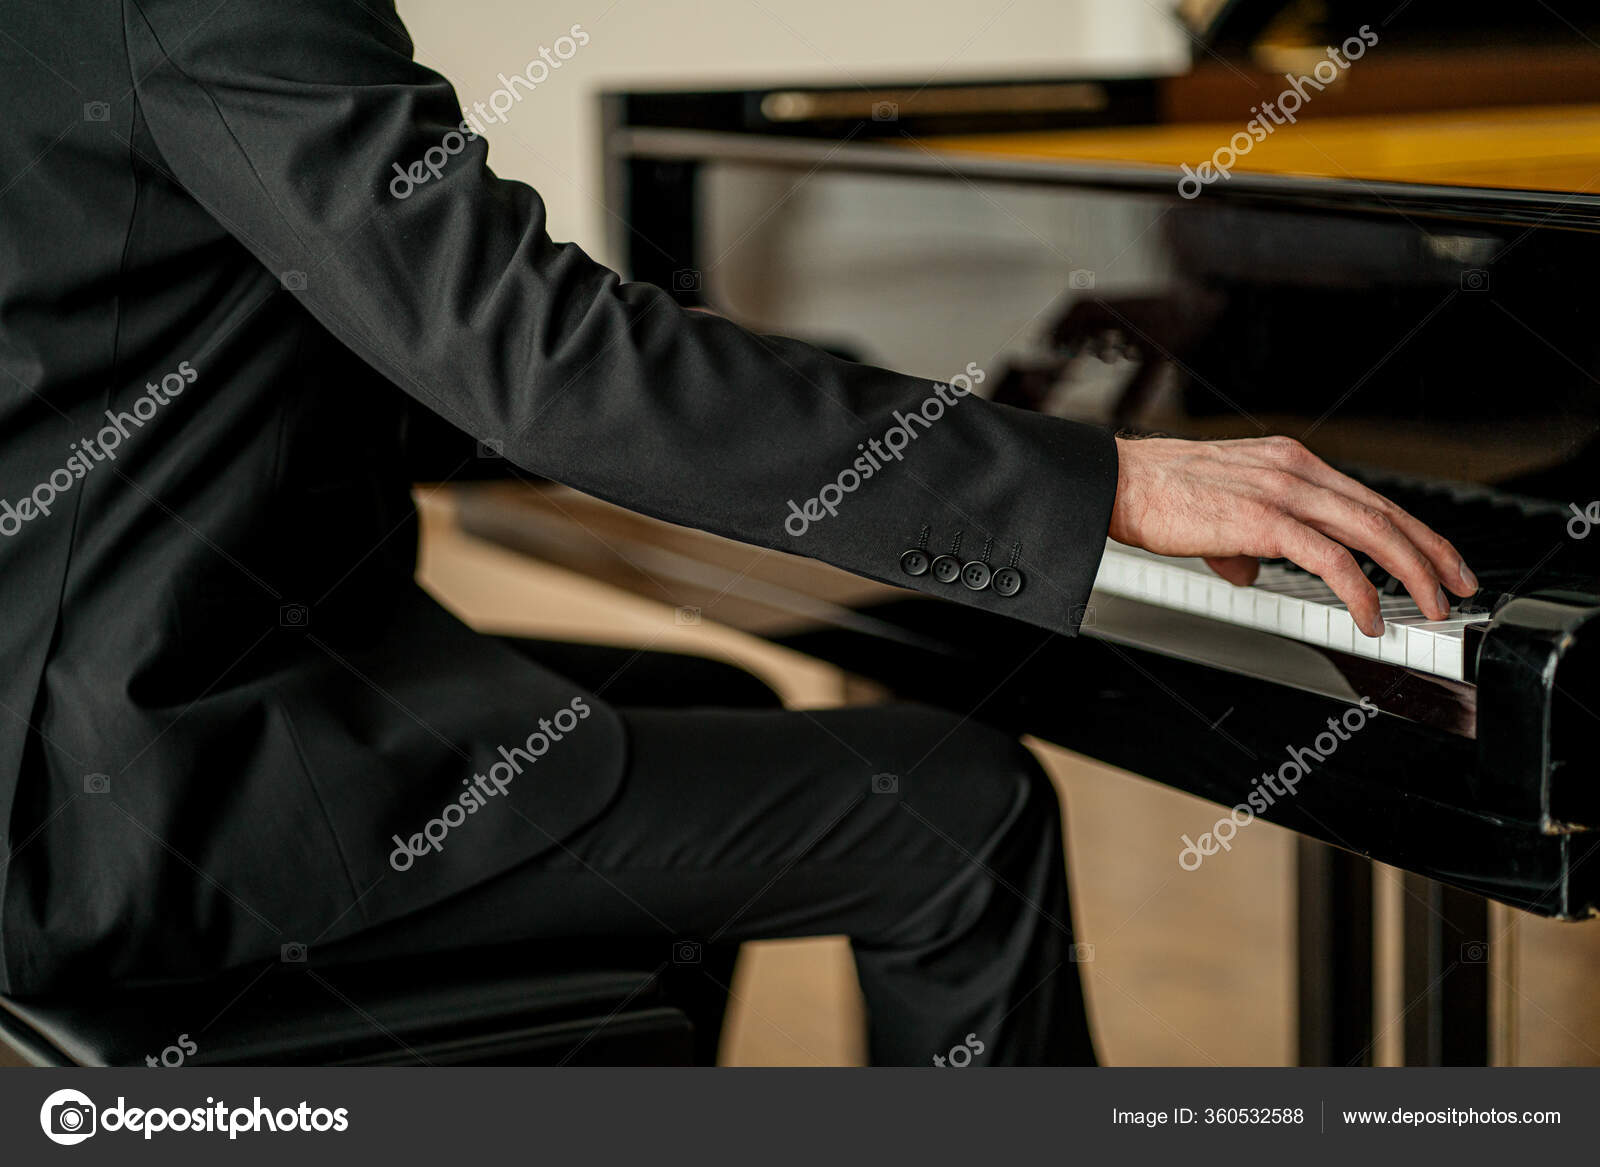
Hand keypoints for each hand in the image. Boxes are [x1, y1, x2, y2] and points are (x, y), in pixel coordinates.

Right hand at [1108, 436, 1477, 636]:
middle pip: (1384, 510)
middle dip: (1432, 551)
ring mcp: (1283, 490)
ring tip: (1428, 606)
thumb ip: (1243, 542)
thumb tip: (1252, 572)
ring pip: (1371, 530)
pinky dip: (1358, 590)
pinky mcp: (1265, 519)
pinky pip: (1331, 558)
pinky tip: (1367, 616)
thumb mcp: (1215, 512)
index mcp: (1289, 461)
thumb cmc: (1155, 495)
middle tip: (1458, 585)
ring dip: (1411, 572)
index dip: (1410, 530)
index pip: (1366, 496)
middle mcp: (1296, 468)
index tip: (1434, 558)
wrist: (1116, 483)